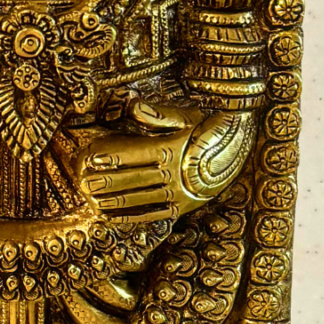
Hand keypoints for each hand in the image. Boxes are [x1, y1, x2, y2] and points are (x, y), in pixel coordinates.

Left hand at [74, 99, 253, 221]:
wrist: (239, 150)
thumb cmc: (207, 128)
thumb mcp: (186, 116)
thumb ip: (158, 114)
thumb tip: (132, 105)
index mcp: (172, 149)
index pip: (135, 154)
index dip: (113, 157)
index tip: (92, 159)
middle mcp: (174, 174)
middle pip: (134, 178)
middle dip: (108, 182)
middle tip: (84, 183)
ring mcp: (178, 193)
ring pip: (140, 198)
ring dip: (115, 201)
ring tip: (93, 201)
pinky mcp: (182, 207)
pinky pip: (152, 215)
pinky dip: (130, 217)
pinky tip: (111, 217)